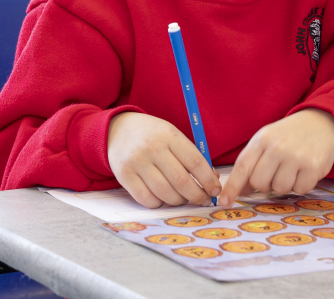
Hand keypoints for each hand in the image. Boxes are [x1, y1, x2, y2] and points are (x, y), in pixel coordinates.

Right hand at [107, 112, 221, 207]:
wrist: (117, 130)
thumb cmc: (152, 135)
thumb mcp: (172, 135)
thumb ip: (191, 156)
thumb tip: (213, 180)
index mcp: (169, 135)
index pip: (194, 161)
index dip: (208, 179)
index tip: (216, 190)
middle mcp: (152, 148)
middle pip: (181, 181)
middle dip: (197, 195)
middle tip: (204, 200)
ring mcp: (136, 163)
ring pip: (165, 193)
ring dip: (179, 201)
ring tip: (183, 198)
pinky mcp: (124, 177)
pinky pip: (147, 200)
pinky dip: (160, 203)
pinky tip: (163, 198)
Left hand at [218, 109, 333, 206]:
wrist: (322, 122)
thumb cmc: (290, 135)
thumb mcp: (268, 141)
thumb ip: (253, 163)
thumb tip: (240, 191)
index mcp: (262, 139)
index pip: (242, 166)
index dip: (232, 186)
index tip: (224, 202)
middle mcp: (278, 147)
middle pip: (259, 183)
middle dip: (265, 184)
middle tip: (276, 172)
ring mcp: (296, 157)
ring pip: (279, 189)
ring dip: (285, 184)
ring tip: (292, 168)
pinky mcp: (313, 167)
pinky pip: (300, 190)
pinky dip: (301, 185)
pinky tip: (305, 170)